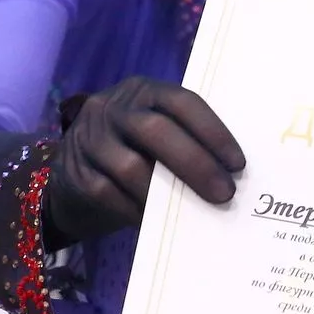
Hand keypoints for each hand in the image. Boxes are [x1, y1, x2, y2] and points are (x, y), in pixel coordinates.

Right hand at [44, 77, 245, 247]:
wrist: (75, 172)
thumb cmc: (134, 150)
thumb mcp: (157, 133)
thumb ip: (187, 140)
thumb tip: (231, 174)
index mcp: (143, 91)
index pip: (182, 102)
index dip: (213, 131)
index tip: (238, 164)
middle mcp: (112, 108)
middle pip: (156, 130)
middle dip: (196, 164)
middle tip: (225, 194)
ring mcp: (89, 139)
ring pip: (131, 167)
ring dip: (166, 195)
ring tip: (193, 213)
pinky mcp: (75, 173)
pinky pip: (110, 195)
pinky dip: (137, 211)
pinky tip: (156, 222)